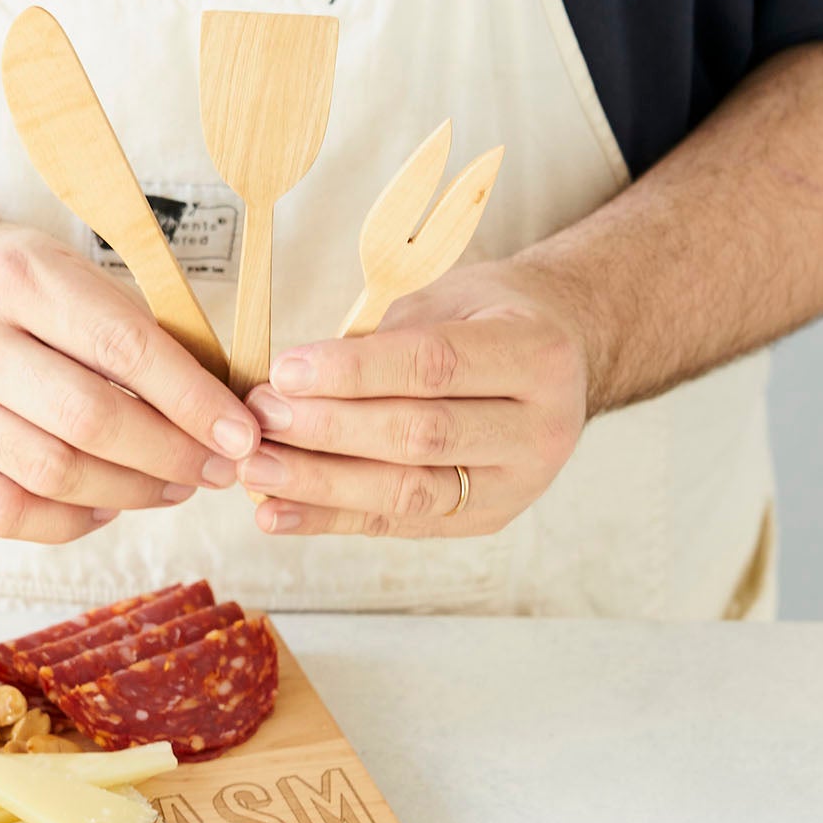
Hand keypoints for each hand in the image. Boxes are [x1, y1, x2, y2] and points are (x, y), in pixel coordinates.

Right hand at [0, 218, 258, 542]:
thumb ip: (131, 326)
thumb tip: (217, 403)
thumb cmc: (2, 284)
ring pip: (56, 474)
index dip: (192, 400)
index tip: (239, 434)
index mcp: (20, 279)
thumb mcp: (62, 267)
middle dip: (171, 454)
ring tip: (174, 485)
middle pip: (91, 420)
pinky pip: (12, 514)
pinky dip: (72, 521)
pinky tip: (107, 504)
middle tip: (216, 469)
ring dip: (133, 491)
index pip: (124, 349)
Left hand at [236, 260, 590, 537]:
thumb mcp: (452, 298)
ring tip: (257, 469)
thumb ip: (385, 338)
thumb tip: (293, 382)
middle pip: (419, 436)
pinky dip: (331, 520)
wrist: (565, 358)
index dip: (353, 372)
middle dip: (329, 430)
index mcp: (536, 355)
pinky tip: (277, 513)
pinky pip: (398, 524)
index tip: (286, 372)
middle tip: (261, 418)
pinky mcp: (485, 520)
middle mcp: (539, 429)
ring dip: (321, 484)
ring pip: (408, 491)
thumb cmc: (493, 317)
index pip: (434, 367)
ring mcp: (517, 484)